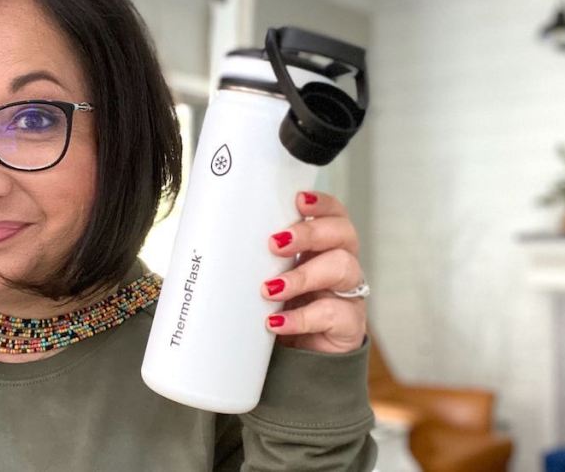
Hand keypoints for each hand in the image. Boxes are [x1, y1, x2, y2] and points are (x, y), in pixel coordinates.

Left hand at [261, 191, 367, 353]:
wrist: (297, 363)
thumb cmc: (281, 312)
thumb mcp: (269, 279)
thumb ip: (257, 262)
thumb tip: (215, 242)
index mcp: (322, 249)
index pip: (333, 215)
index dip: (321, 204)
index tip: (298, 200)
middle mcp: (340, 265)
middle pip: (342, 234)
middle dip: (309, 233)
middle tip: (275, 244)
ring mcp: (348, 295)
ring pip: (342, 269)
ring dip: (303, 275)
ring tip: (270, 289)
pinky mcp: (349, 325)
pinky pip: (334, 314)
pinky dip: (301, 318)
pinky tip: (276, 322)